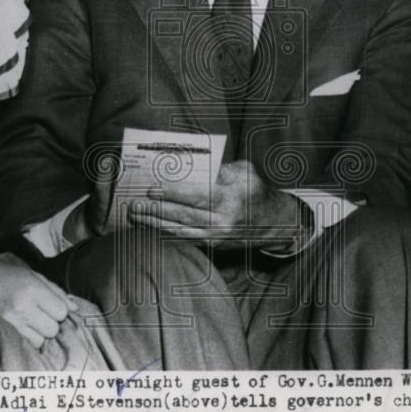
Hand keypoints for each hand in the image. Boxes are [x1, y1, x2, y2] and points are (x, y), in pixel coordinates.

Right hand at [0, 256, 77, 348]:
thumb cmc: (6, 275)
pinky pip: (26, 345)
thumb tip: (75, 308)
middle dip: (50, 323)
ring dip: (39, 333)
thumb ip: (56, 291)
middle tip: (39, 314)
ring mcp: (10, 321)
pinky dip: (28, 339)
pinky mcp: (1, 331)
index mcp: (32, 288)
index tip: (50, 306)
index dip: (59, 310)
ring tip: (29, 321)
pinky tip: (22, 328)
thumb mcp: (34, 275)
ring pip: (40, 340)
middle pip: (52, 329)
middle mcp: (22, 306)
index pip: (61, 312)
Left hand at [132, 160, 311, 249]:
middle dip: (157, 210)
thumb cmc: (256, 189)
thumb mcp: (245, 171)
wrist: (275, 222)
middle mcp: (224, 219)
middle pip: (184, 215)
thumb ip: (220, 168)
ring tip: (135, 217)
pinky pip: (186, 240)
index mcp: (232, 197)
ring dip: (155, 224)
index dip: (173, 193)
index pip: (197, 195)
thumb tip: (191, 166)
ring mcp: (218, 236)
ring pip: (182, 230)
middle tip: (134, 205)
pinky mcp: (215, 246)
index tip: (152, 187)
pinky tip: (150, 228)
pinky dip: (166, 234)